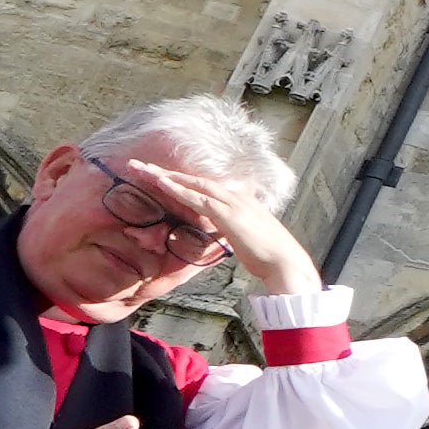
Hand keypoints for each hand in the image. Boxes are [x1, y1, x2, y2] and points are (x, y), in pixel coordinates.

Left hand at [128, 153, 322, 302]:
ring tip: (143, 169)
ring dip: (167, 176)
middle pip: (197, 179)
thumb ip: (235, 230)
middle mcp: (238, 197)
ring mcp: (234, 204)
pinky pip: (198, 199)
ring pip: (195, 184)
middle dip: (168, 172)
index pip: (206, 186)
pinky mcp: (229, 215)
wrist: (286, 263)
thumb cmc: (269, 256)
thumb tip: (227, 232)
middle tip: (141, 165)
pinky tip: (161, 184)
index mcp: (242, 201)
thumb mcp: (249, 239)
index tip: (163, 177)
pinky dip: (179, 190)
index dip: (183, 181)